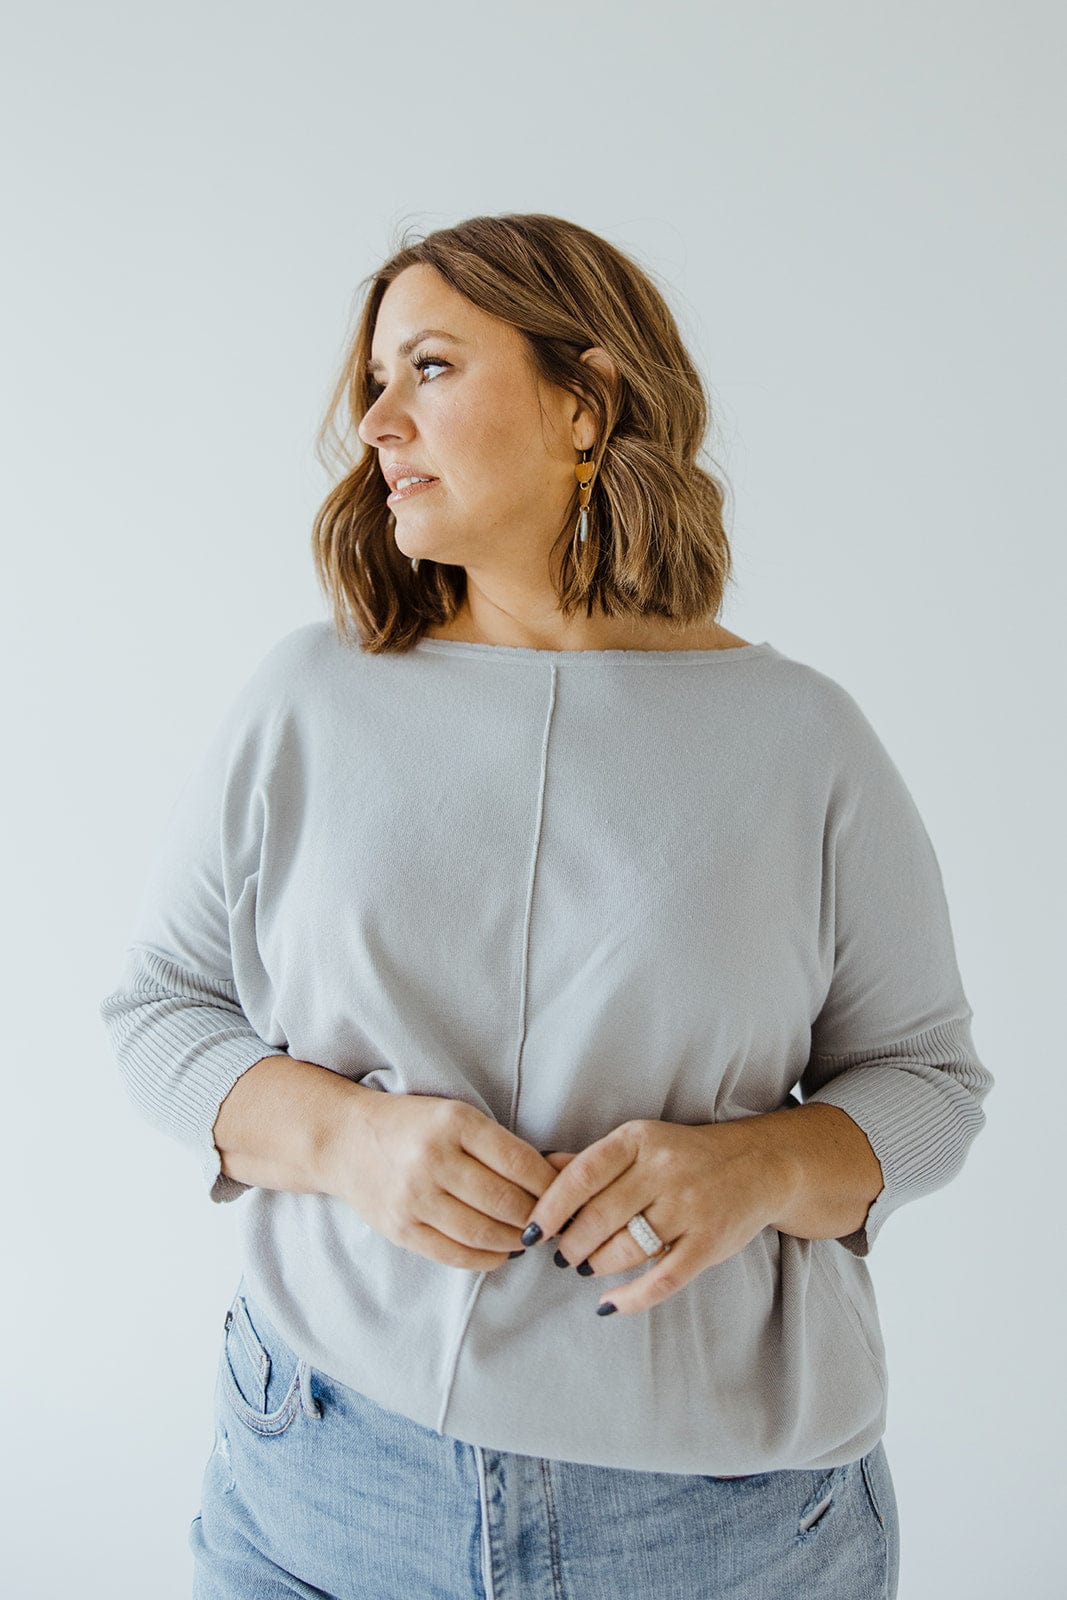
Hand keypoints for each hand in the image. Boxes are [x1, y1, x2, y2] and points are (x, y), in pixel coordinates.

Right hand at [324, 1091, 560, 1271]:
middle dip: (538, 1217)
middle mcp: (434, 1159)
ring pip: (484, 1233)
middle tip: (553, 1221)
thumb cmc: (413, 1126)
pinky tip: (501, 1251)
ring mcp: (414, 1197)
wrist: (345, 1140)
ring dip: (516, 1241)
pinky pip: (455, 1254)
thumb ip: (508, 1146)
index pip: (520, 1162)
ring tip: (529, 1237)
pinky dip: (487, 1258)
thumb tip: (570, 1167)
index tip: (565, 1193)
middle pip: (506, 1201)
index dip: (551, 1184)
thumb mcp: (458, 1118)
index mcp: (454, 1123)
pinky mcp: (401, 1229)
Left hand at [524, 1118, 793, 1315]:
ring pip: (627, 1248)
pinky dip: (630, 1298)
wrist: (759, 1165)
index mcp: (640, 1140)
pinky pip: (663, 1279)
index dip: (550, 1207)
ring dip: (597, 1264)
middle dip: (571, 1242)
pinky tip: (608, 1304)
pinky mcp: (710, 1243)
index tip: (530, 1230)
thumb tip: (538, 1169)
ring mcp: (690, 1207)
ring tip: (587, 1266)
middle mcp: (665, 1170)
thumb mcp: (640, 1144)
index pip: (583, 1174)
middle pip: (600, 1215)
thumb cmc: (685, 1156)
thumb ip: (592, 1160)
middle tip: (562, 1254)